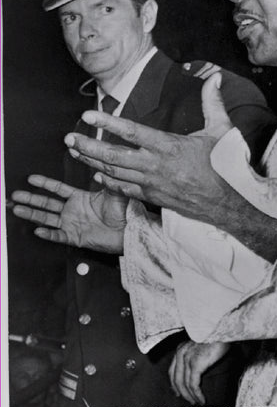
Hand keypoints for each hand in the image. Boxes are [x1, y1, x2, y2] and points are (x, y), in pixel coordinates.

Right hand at [12, 174, 126, 252]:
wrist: (130, 230)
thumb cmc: (124, 212)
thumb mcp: (114, 192)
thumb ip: (106, 179)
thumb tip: (98, 169)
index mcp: (80, 198)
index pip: (58, 189)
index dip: (44, 184)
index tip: (32, 179)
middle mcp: (73, 210)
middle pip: (47, 203)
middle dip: (30, 198)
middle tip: (16, 195)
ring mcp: (72, 224)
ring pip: (47, 218)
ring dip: (32, 214)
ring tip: (18, 209)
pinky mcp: (75, 237)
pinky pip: (58, 235)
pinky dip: (48, 233)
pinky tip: (37, 229)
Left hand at [64, 73, 234, 223]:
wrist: (228, 202)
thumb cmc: (224, 166)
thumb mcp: (221, 131)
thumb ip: (212, 103)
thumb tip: (215, 77)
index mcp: (169, 146)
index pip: (131, 131)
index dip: (107, 121)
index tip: (87, 115)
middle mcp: (155, 165)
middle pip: (114, 155)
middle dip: (88, 146)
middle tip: (69, 139)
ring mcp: (152, 184)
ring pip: (115, 173)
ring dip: (93, 163)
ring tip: (75, 153)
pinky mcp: (154, 198)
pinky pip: (125, 190)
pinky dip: (109, 183)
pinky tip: (98, 176)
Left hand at [168, 341, 230, 404]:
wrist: (222, 330)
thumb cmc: (216, 336)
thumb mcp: (201, 345)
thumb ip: (196, 355)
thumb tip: (199, 368)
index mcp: (181, 348)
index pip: (173, 370)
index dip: (174, 384)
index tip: (178, 392)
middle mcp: (181, 353)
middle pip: (176, 379)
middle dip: (182, 392)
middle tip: (189, 401)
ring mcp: (187, 358)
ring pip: (184, 384)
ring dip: (190, 396)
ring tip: (196, 402)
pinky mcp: (195, 364)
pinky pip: (193, 385)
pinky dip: (197, 394)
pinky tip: (202, 399)